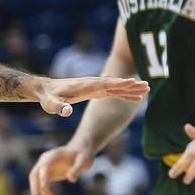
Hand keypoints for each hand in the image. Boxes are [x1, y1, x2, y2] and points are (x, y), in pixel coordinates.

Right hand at [28, 145, 94, 194]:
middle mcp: (44, 161)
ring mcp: (43, 168)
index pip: (44, 166)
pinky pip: (42, 186)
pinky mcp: (46, 175)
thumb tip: (71, 180)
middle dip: (35, 189)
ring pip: (36, 182)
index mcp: (53, 155)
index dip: (42, 176)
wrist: (80, 151)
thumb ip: (77, 169)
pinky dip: (48, 194)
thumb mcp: (85, 160)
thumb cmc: (84, 155)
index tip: (44, 187)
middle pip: (34, 175)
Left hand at [32, 76, 148, 117]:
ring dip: (131, 88)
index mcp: (86, 86)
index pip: (105, 84)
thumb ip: (59, 107)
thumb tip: (67, 112)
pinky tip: (135, 98)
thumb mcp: (51, 104)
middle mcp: (93, 84)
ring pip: (117, 87)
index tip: (133, 82)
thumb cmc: (48, 98)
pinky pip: (113, 92)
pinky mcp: (96, 91)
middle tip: (147, 85)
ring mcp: (95, 87)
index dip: (119, 84)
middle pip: (116, 84)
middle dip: (131, 85)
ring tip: (147, 89)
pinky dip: (125, 94)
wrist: (46, 90)